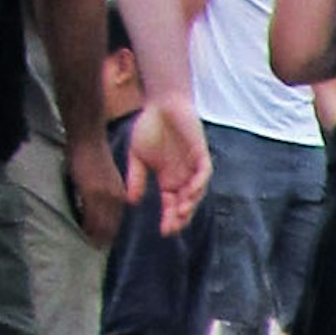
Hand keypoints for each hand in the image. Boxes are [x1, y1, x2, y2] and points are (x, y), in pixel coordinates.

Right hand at [64, 131, 124, 250]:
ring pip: (101, 222)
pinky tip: (83, 232)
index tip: (102, 242)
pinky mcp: (91, 191)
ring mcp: (104, 194)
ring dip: (95, 235)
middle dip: (103, 238)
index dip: (109, 232)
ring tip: (89, 245)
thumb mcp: (104, 177)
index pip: (115, 220)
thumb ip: (103, 193)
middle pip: (111, 225)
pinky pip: (90, 214)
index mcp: (118, 193)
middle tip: (95, 248)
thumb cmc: (91, 154)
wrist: (87, 138)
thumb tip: (95, 207)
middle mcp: (115, 196)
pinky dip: (87, 225)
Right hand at [130, 99, 211, 235]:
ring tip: (181, 214)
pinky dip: (199, 183)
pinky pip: (204, 173)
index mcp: (168, 180)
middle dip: (180, 217)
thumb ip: (136, 178)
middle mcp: (182, 177)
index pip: (171, 205)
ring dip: (190, 203)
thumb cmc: (149, 127)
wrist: (161, 103)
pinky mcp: (200, 154)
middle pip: (185, 203)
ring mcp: (192, 166)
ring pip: (196, 192)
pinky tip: (190, 192)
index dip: (169, 218)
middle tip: (172, 228)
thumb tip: (131, 201)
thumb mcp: (137, 156)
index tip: (163, 231)